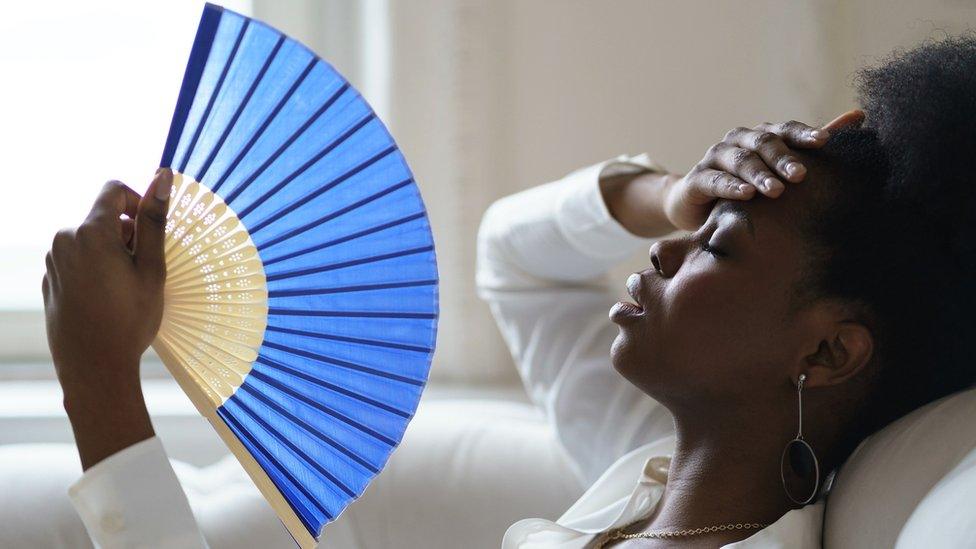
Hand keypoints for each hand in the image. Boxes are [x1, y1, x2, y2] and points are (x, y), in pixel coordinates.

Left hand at [43, 168, 172, 468]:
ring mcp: (54, 260)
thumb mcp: (151, 269)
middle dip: (127, 235)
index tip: (151, 233)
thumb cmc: (129, 320)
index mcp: (90, 232)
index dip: (138, 202)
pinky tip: (108, 300)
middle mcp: (65, 239)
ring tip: (126, 288)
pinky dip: (97, 269)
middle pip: (103, 217)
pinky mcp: (50, 279)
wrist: (93, 367)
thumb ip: (154, 220)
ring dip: (112, 253)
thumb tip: (162, 175)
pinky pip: (78, 259)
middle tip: (143, 271)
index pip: (114, 189)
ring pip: (91, 239)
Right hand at [662, 110, 864, 230]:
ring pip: (740, 160)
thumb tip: (860, 115)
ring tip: (776, 191)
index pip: (785, 130)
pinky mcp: (696, 179)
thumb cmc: (747, 187)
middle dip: (783, 158)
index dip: (803, 134)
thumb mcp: (780, 168)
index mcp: (761, 136)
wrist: (696, 207)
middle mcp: (738, 140)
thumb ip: (813, 145)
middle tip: (801, 175)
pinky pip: (714, 180)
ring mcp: (715, 158)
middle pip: (763, 142)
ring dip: (759, 174)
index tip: (825, 142)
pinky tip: (745, 194)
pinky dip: (730, 186)